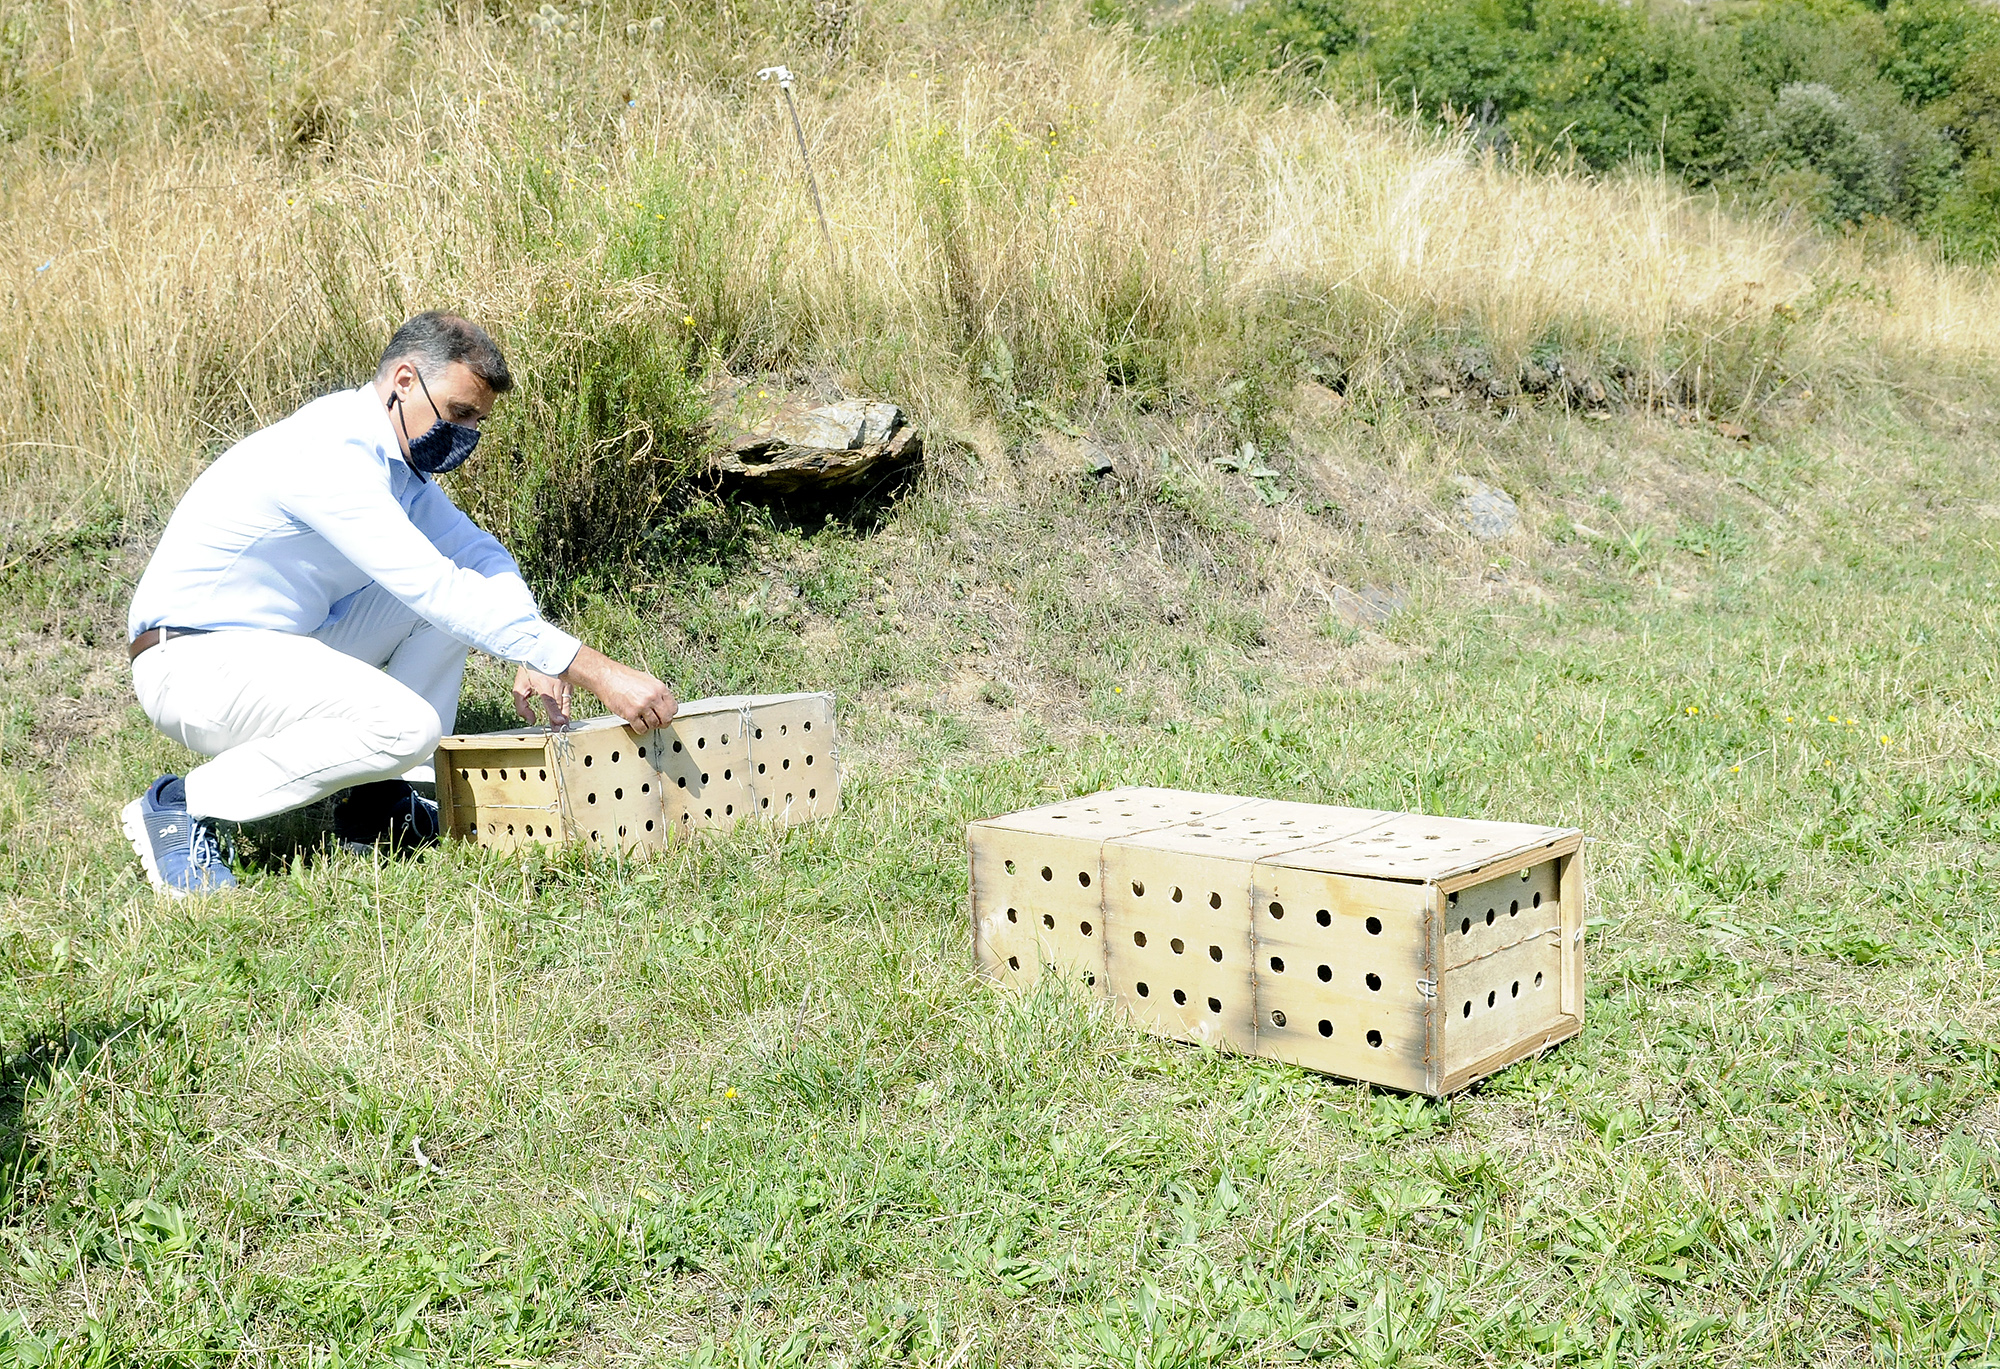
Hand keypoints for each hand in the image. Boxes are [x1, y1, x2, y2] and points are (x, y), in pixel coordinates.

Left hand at [512, 665, 572, 727]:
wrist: (541, 652)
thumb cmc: (529, 670)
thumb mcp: (519, 686)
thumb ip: (521, 706)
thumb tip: (531, 720)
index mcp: (543, 683)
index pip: (549, 701)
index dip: (554, 712)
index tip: (559, 722)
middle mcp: (556, 683)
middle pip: (559, 706)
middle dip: (560, 720)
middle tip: (559, 732)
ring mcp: (564, 683)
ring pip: (566, 704)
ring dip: (565, 717)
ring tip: (563, 728)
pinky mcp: (569, 684)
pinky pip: (568, 700)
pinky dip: (567, 710)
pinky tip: (565, 719)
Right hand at [560, 646, 678, 732]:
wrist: (607, 677)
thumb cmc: (624, 677)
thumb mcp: (647, 680)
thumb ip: (657, 692)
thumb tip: (664, 705)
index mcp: (659, 688)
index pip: (674, 708)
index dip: (669, 714)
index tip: (665, 716)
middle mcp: (653, 697)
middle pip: (666, 718)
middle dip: (663, 723)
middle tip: (658, 724)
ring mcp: (642, 706)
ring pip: (654, 725)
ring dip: (650, 726)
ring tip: (644, 722)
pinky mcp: (630, 714)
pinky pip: (641, 729)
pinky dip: (641, 730)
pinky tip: (637, 725)